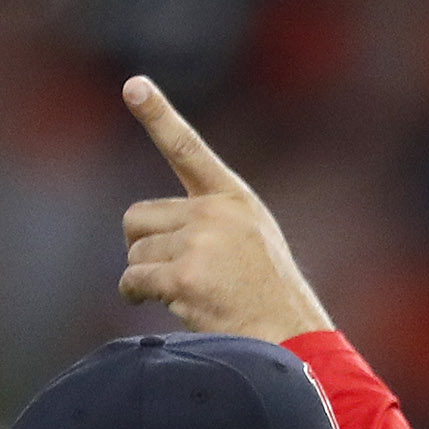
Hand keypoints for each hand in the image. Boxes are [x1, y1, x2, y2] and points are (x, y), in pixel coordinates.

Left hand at [116, 77, 334, 344]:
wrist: (294, 343)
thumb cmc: (272, 301)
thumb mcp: (253, 243)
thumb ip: (210, 222)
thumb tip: (146, 230)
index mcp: (234, 199)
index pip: (187, 149)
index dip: (157, 114)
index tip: (133, 85)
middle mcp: (215, 214)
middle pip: (139, 217)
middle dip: (145, 247)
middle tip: (174, 273)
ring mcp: (200, 243)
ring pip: (135, 252)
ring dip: (147, 277)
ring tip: (189, 295)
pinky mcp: (185, 275)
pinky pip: (133, 278)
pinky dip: (136, 294)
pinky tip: (159, 304)